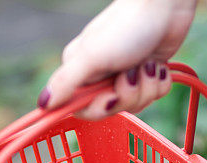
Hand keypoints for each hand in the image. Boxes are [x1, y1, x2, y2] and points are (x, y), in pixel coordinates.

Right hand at [38, 0, 196, 119]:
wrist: (164, 6)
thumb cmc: (126, 27)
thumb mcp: (91, 56)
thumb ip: (65, 82)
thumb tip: (42, 104)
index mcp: (80, 71)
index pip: (82, 109)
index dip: (99, 108)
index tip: (111, 95)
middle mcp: (101, 75)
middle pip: (111, 109)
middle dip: (127, 96)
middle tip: (132, 74)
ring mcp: (125, 74)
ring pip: (135, 104)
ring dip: (146, 87)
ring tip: (147, 64)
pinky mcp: (146, 73)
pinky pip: (153, 96)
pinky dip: (159, 83)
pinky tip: (158, 65)